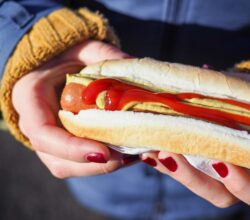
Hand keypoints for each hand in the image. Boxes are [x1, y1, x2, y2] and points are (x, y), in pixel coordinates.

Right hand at [12, 40, 138, 177]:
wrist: (58, 64)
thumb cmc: (68, 54)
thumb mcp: (84, 48)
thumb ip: (104, 55)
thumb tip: (133, 66)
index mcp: (30, 97)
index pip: (42, 133)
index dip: (71, 148)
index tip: (102, 152)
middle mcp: (34, 124)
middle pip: (58, 159)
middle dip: (94, 164)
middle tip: (129, 156)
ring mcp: (49, 140)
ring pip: (70, 167)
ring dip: (102, 167)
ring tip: (134, 156)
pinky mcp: (65, 146)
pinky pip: (81, 163)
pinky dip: (105, 163)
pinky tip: (129, 154)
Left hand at [141, 151, 249, 212]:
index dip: (244, 185)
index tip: (226, 163)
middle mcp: (242, 182)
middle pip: (219, 195)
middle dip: (195, 177)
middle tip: (175, 153)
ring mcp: (218, 174)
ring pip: (196, 181)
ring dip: (175, 167)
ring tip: (157, 146)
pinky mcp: (198, 162)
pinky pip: (180, 166)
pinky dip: (165, 156)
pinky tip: (149, 143)